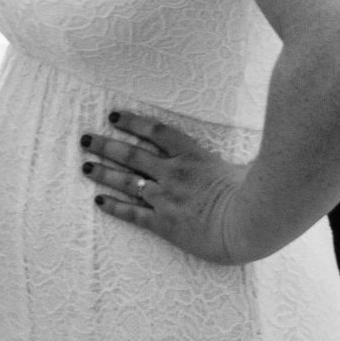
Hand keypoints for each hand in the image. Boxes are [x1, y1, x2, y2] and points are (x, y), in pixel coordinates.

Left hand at [81, 109, 253, 264]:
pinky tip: (99, 201)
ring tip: (85, 166)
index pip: (155, 132)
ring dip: (103, 173)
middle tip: (86, 139)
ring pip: (126, 181)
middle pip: (132, 154)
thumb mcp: (244, 167)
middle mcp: (173, 173)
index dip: (133, 122)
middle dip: (106, 145)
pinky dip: (114, 206)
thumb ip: (236, 159)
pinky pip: (132, 213)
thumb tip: (246, 155)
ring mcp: (166, 198)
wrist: (248, 224)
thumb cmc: (255, 195)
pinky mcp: (163, 223)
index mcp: (192, 155)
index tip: (114, 116)